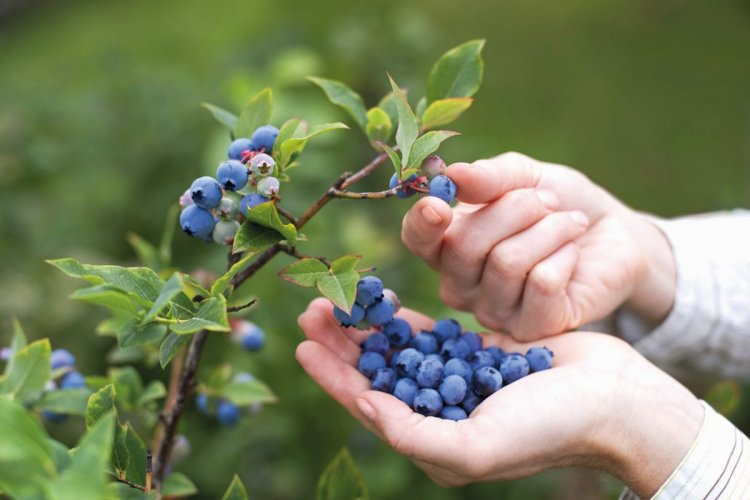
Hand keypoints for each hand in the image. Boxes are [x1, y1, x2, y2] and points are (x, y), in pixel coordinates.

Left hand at [296, 298, 702, 496]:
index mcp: (434, 442)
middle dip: (342, 344)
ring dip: (367, 326)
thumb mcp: (476, 445)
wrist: (613, 400)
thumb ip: (414, 433)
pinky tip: (382, 301)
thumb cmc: (549, 429)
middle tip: (311, 309)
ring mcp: (458, 380)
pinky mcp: (478, 352)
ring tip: (336, 299)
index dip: (332, 376)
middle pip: (377, 374)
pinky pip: (431, 333)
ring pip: (398, 350)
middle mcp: (440, 412)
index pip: (368, 406)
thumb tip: (366, 407)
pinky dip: (405, 319)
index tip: (302, 345)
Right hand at [401, 152, 675, 339]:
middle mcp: (462, 285)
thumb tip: (453, 175)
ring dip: (548, 230)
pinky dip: (564, 256)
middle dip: (514, 209)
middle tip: (548, 201)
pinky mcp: (533, 328)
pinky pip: (541, 284)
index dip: (422, 224)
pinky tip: (572, 255)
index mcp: (448, 245)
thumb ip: (489, 177)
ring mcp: (494, 312)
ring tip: (569, 223)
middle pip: (465, 246)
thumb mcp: (525, 177)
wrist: (612, 234)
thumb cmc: (558, 203)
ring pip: (506, 263)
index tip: (440, 204)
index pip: (417, 240)